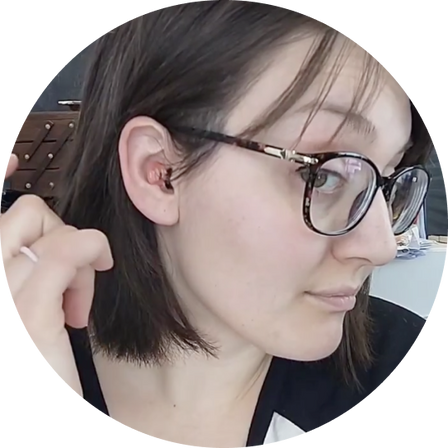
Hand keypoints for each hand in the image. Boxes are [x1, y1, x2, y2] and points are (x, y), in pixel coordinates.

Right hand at [1, 153, 113, 397]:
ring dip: (78, 259)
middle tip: (72, 275)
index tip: (10, 160)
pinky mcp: (25, 317)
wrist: (59, 407)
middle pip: (25, 214)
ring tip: (77, 301)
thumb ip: (33, 269)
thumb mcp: (30, 309)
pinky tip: (98, 269)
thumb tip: (58, 239)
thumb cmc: (45, 361)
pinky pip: (63, 252)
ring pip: (49, 231)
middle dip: (61, 235)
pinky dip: (90, 250)